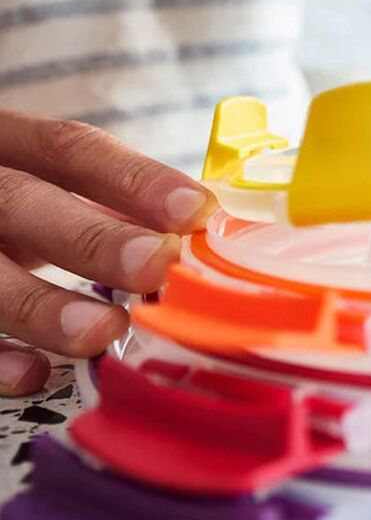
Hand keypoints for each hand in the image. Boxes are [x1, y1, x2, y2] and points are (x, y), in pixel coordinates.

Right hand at [0, 110, 216, 395]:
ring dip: (38, 303)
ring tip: (100, 332)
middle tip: (154, 267)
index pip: (71, 150)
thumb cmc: (12, 209)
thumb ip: (111, 209)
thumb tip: (202, 245)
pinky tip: (31, 375)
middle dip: (90, 236)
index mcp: (5, 145)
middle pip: (20, 201)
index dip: (134, 179)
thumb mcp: (46, 189)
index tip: (196, 210)